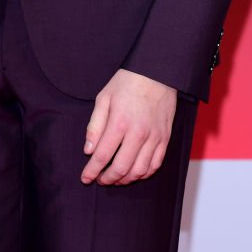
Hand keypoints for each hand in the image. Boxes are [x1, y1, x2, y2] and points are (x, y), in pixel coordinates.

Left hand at [81, 69, 176, 185]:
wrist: (156, 71)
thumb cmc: (127, 82)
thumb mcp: (104, 97)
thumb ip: (95, 125)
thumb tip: (88, 149)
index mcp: (119, 122)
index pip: (102, 155)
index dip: (92, 170)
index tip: (86, 178)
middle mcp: (138, 133)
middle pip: (121, 168)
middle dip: (107, 178)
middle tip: (100, 179)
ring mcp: (154, 137)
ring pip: (139, 171)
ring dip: (125, 180)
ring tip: (115, 178)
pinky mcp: (165, 138)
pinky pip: (155, 165)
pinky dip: (144, 174)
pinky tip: (134, 173)